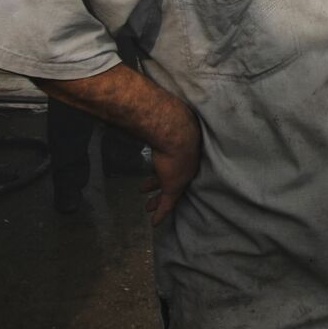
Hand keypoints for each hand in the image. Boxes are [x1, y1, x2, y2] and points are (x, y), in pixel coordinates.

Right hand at [140, 104, 201, 225]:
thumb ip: (155, 119)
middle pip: (171, 180)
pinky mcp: (174, 187)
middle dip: (159, 187)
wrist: (178, 134)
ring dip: (157, 202)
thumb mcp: (162, 123)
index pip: (173, 164)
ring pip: (168, 194)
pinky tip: (154, 222)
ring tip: (147, 206)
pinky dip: (160, 214)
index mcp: (183, 152)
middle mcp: (183, 165)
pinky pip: (167, 205)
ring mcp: (180, 176)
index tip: (155, 171)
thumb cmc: (169, 125)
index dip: (163, 168)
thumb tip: (144, 106)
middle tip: (147, 193)